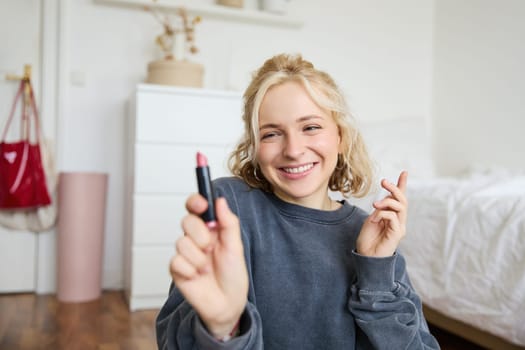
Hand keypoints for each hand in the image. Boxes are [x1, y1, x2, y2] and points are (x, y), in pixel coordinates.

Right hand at [170, 194, 248, 337]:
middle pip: (187, 221)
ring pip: (181, 243)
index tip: (202, 205)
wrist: (227, 303)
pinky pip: (177, 261)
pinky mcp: (177, 269)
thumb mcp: (235, 247)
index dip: (195, 202)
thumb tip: (220, 200)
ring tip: (208, 268)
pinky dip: (191, 270)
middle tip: (211, 248)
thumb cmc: (233, 275)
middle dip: (200, 235)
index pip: (196, 208)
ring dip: (198, 258)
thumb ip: (228, 223)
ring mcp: (185, 253)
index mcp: (210, 229)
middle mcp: (195, 238)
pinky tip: (198, 277)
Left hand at [356, 171, 407, 257]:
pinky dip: (382, 214)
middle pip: (402, 200)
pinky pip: (393, 217)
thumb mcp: (372, 219)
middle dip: (394, 188)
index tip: (404, 172)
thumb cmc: (367, 240)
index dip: (402, 185)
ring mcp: (399, 227)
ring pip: (400, 206)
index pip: (400, 199)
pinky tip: (374, 220)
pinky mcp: (397, 233)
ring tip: (374, 205)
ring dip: (387, 201)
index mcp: (393, 216)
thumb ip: (379, 210)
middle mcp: (399, 221)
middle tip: (383, 181)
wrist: (366, 257)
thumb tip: (385, 200)